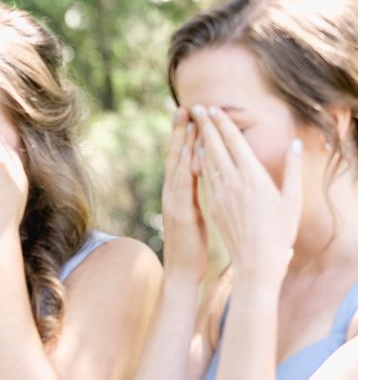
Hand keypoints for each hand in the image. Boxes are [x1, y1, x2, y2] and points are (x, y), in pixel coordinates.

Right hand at [160, 108, 207, 278]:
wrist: (183, 272)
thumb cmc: (193, 249)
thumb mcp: (196, 219)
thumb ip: (198, 200)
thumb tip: (206, 186)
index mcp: (179, 195)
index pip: (182, 161)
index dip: (185, 138)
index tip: (191, 117)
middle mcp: (172, 194)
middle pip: (175, 157)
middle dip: (180, 131)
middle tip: (183, 107)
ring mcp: (173, 202)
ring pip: (177, 165)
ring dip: (181, 141)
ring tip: (186, 119)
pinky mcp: (179, 211)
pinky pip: (182, 182)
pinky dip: (184, 164)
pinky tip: (189, 149)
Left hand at [193, 105, 299, 286]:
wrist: (255, 260)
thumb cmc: (280, 231)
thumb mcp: (292, 199)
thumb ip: (292, 169)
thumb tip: (294, 143)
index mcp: (252, 177)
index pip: (234, 143)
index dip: (222, 124)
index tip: (213, 108)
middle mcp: (232, 182)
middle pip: (215, 147)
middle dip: (205, 125)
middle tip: (196, 107)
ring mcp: (219, 193)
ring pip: (206, 160)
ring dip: (199, 140)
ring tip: (193, 125)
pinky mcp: (213, 203)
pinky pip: (203, 177)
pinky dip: (199, 161)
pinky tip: (196, 153)